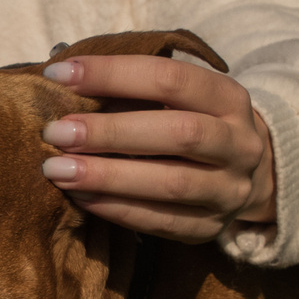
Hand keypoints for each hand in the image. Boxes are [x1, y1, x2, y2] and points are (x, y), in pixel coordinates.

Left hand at [39, 52, 276, 241]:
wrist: (243, 176)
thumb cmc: (191, 123)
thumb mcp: (177, 99)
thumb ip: (130, 88)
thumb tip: (61, 71)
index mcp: (229, 98)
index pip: (171, 78)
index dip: (114, 74)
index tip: (59, 75)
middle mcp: (239, 144)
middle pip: (180, 134)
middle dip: (111, 132)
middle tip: (56, 132)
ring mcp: (229, 190)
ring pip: (172, 184)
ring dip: (108, 177)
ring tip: (57, 170)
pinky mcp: (210, 227)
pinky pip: (161, 222)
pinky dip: (116, 209)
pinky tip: (79, 197)